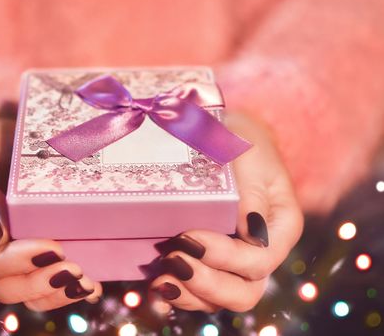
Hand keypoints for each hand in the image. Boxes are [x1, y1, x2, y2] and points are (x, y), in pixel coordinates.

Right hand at [0, 118, 101, 310]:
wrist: (11, 139)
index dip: (13, 263)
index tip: (50, 246)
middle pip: (5, 288)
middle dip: (40, 283)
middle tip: (74, 267)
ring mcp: (9, 260)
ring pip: (28, 295)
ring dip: (58, 293)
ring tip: (86, 282)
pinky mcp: (33, 258)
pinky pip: (47, 286)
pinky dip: (69, 290)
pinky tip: (92, 286)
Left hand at [150, 113, 303, 311]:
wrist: (227, 139)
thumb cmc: (241, 142)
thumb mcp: (248, 157)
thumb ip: (250, 193)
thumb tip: (252, 233)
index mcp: (279, 227)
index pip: (260, 259)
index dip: (225, 257)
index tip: (189, 236)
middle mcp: (261, 251)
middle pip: (245, 291)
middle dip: (208, 284)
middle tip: (174, 261)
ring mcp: (235, 261)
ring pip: (221, 298)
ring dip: (190, 295)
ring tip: (160, 280)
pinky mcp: (210, 261)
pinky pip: (199, 291)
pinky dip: (179, 295)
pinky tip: (157, 288)